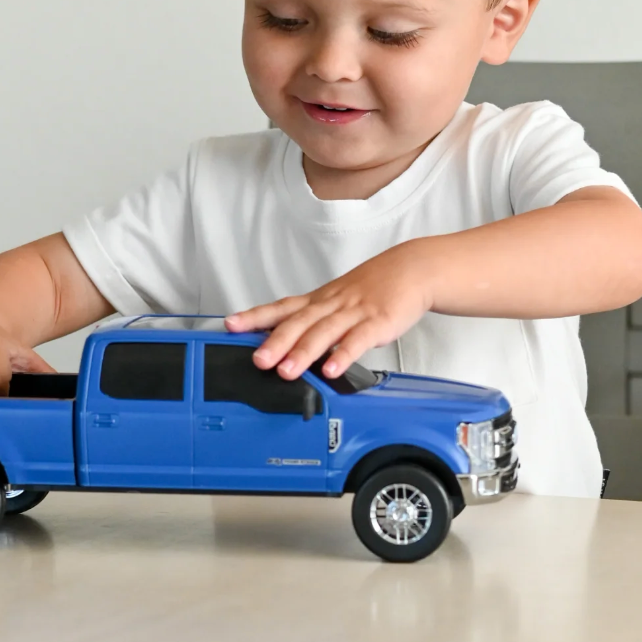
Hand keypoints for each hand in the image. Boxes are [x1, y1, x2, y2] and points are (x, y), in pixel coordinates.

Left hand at [223, 243, 433, 380]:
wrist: (412, 270)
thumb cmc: (373, 288)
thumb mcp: (337, 300)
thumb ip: (314, 323)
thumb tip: (285, 344)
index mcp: (319, 300)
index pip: (282, 307)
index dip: (255, 316)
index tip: (230, 325)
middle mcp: (331, 305)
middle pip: (299, 322)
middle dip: (276, 342)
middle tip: (258, 360)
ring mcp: (354, 313)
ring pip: (324, 332)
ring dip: (304, 352)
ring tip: (287, 371)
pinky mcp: (378, 322)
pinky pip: (358, 340)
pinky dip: (343, 355)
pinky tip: (331, 370)